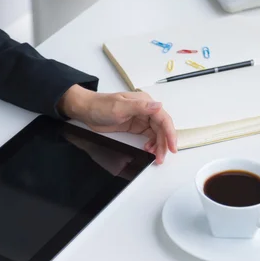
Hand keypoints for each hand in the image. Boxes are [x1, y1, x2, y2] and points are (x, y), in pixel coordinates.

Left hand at [58, 85, 176, 163]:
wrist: (86, 110)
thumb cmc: (101, 106)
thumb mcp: (120, 107)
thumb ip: (140, 107)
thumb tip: (158, 105)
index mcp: (145, 102)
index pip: (163, 118)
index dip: (170, 133)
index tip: (172, 146)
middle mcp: (146, 110)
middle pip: (161, 128)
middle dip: (163, 144)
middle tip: (161, 157)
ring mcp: (141, 118)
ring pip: (156, 134)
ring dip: (158, 145)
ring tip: (155, 156)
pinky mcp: (135, 126)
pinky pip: (149, 136)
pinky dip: (151, 144)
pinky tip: (148, 150)